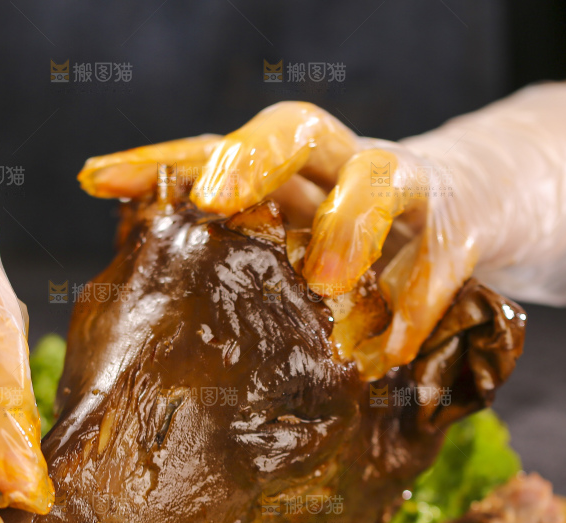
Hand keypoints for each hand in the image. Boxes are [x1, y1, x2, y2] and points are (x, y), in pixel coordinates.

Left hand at [79, 88, 565, 378]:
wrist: (466, 207)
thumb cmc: (350, 233)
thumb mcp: (289, 235)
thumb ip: (235, 252)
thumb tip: (144, 284)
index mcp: (286, 169)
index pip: (217, 150)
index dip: (159, 162)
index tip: (99, 180)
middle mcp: (337, 163)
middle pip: (297, 131)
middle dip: (254, 159)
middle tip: (215, 198)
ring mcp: (402, 189)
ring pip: (378, 179)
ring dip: (348, 225)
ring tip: (326, 279)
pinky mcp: (454, 229)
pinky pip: (438, 259)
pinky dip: (416, 301)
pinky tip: (389, 349)